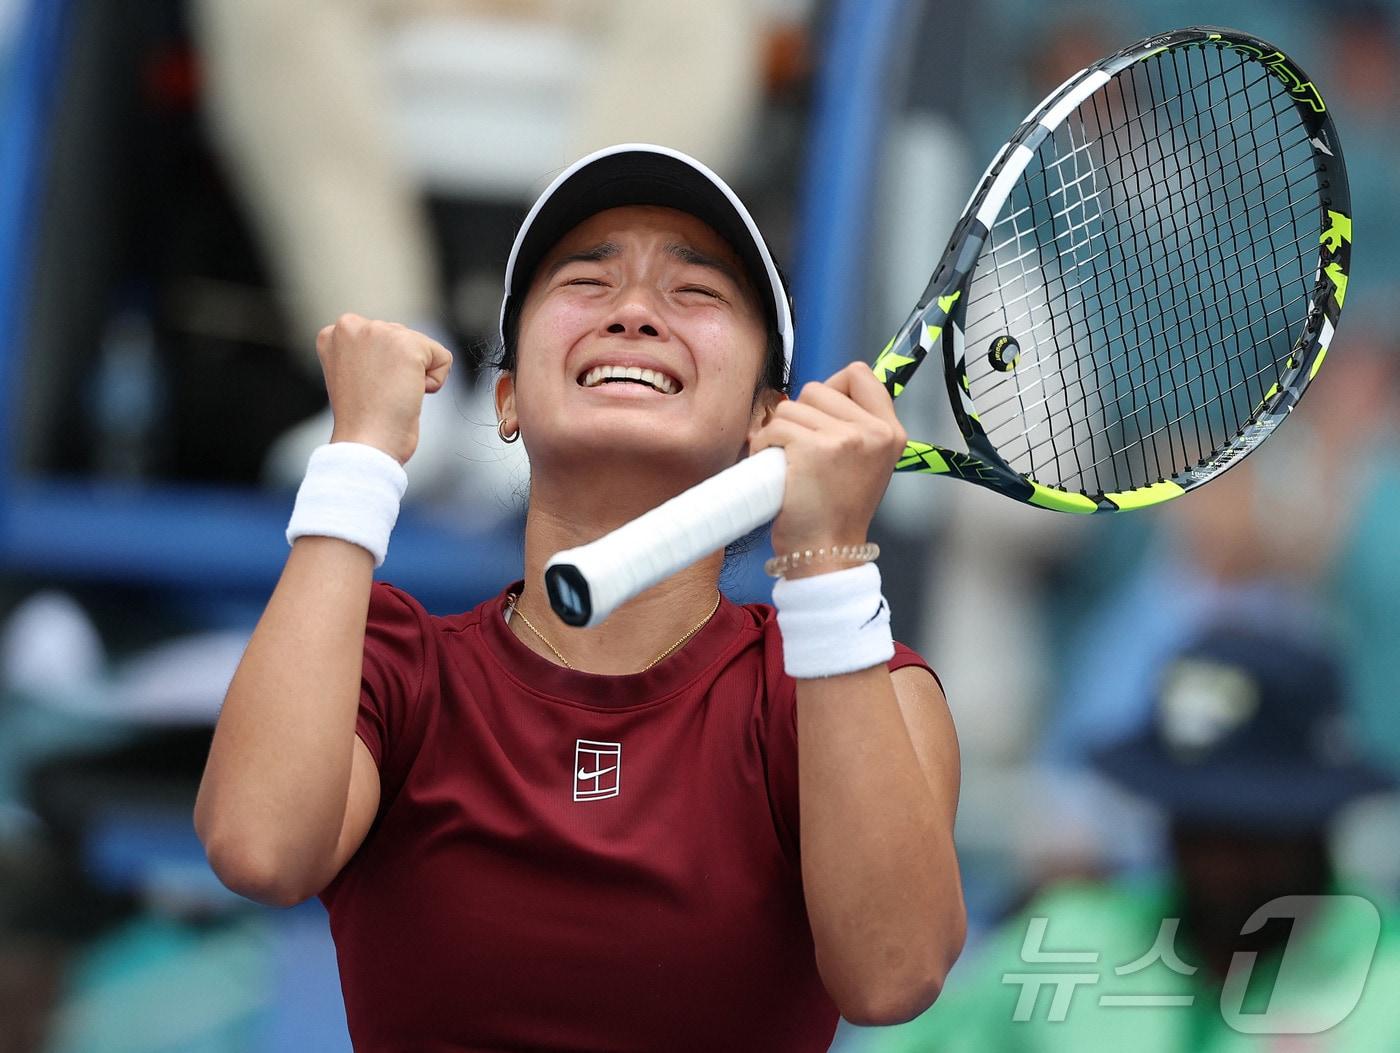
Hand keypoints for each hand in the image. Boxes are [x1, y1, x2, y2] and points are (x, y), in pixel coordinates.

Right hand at [318, 314, 453, 465]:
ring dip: (415, 377)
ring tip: (390, 395)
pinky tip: (408, 395)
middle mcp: (351, 325)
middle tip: (380, 394)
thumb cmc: (362, 421)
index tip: (366, 388)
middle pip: (404, 338)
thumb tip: (395, 354)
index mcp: (335, 333)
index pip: (383, 338)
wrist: (365, 443)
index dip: (384, 369)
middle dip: (400, 369)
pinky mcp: (406, 344)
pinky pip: (443, 359)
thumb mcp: (354, 375)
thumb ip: (368, 354)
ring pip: (424, 348)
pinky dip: (435, 383)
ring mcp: (378, 331)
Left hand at [747, 362, 905, 573]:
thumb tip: (820, 392)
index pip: (859, 374)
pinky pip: (773, 428)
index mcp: (890, 431)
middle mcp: (873, 431)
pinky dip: (763, 446)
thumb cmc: (836, 511)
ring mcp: (844, 438)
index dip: (833, 387)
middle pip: (817, 387)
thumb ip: (855, 426)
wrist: (826, 551)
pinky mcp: (813, 448)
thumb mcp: (866, 464)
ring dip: (778, 433)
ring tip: (789, 463)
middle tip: (803, 451)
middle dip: (800, 416)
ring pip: (790, 407)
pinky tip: (775, 468)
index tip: (822, 416)